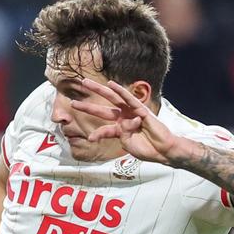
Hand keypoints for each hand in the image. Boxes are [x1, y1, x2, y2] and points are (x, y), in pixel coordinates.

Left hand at [67, 76, 188, 164]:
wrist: (161, 151)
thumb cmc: (147, 149)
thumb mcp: (127, 144)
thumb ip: (118, 134)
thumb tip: (117, 125)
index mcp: (120, 128)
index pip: (104, 127)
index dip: (95, 133)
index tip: (89, 139)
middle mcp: (124, 118)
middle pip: (103, 109)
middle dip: (88, 105)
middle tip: (72, 101)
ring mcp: (131, 112)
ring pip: (112, 98)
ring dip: (99, 90)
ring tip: (85, 83)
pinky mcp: (141, 110)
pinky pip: (129, 98)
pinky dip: (120, 91)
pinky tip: (111, 84)